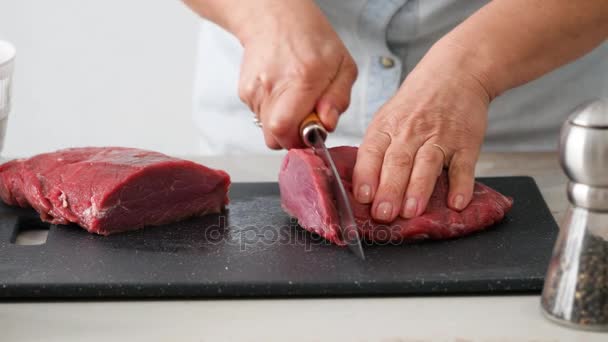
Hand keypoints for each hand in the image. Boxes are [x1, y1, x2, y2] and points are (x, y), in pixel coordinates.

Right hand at [236, 0, 356, 148]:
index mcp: (301, 79)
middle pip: (274, 138)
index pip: (286, 130)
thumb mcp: (343, 66)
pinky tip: (282, 92)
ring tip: (294, 98)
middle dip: (292, 136)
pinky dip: (273, 112)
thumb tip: (327, 123)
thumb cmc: (312, 40)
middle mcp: (272, 86)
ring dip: (284, 123)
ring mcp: (255, 90)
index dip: (301, 139)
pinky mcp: (245, 93)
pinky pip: (260, 117)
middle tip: (305, 118)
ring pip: (267, 130)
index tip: (313, 128)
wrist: (275, 18)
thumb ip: (338, 99)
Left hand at [352, 40, 491, 221]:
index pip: (371, 152)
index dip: (366, 175)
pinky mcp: (466, 143)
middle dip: (389, 190)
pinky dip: (461, 186)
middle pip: (397, 162)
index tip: (362, 197)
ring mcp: (440, 137)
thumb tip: (363, 190)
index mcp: (386, 127)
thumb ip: (376, 151)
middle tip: (384, 214)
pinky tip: (456, 203)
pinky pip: (463, 167)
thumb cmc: (416, 103)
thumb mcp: (387, 117)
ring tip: (411, 212)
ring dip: (418, 190)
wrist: (455, 74)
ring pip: (427, 165)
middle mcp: (410, 132)